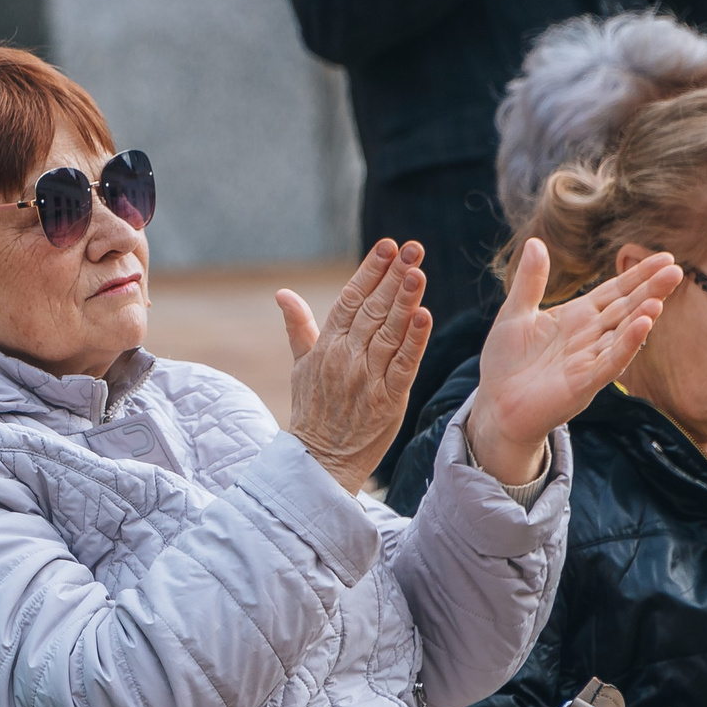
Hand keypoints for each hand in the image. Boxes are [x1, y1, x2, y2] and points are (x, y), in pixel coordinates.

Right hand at [278, 239, 432, 491]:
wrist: (318, 460)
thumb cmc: (312, 410)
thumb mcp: (300, 365)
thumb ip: (298, 326)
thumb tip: (283, 293)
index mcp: (326, 345)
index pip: (349, 299)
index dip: (369, 271)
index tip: (387, 246)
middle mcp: (345, 357)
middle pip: (372, 309)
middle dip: (393, 276)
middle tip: (412, 247)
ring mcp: (366, 378)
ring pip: (388, 332)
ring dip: (404, 301)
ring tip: (418, 272)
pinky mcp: (386, 400)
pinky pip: (402, 366)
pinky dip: (413, 341)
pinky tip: (424, 316)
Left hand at [465, 240, 680, 483]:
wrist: (494, 404)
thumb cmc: (505, 361)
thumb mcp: (515, 313)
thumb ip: (530, 281)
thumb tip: (535, 241)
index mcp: (577, 317)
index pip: (614, 292)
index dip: (638, 275)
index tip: (665, 257)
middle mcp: (589, 337)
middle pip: (626, 308)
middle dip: (650, 290)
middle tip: (676, 270)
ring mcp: (589, 360)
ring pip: (622, 335)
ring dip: (641, 318)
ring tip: (659, 299)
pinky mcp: (583, 384)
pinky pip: (610, 363)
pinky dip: (626, 346)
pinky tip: (642, 327)